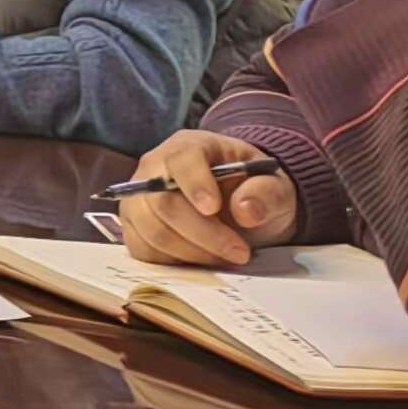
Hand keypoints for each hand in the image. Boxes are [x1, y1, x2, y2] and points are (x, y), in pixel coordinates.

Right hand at [118, 128, 300, 268]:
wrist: (239, 208)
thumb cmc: (253, 191)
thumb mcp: (274, 187)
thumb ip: (265, 193)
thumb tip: (246, 210)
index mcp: (190, 146)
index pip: (181, 159)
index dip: (194, 184)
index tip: (214, 209)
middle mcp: (154, 168)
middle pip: (162, 201)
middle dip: (202, 233)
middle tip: (239, 252)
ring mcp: (138, 198)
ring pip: (151, 229)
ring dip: (190, 252)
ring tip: (224, 257)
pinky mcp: (133, 227)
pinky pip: (141, 249)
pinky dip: (171, 262)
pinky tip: (199, 260)